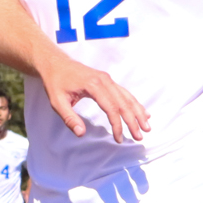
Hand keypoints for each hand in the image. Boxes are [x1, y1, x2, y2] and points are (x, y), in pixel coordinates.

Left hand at [32, 51, 149, 142]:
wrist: (55, 63)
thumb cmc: (55, 82)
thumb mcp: (57, 102)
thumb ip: (69, 118)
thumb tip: (81, 134)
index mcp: (93, 85)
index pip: (111, 108)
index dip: (117, 125)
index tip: (118, 138)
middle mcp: (104, 80)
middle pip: (124, 103)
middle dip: (133, 121)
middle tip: (139, 137)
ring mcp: (107, 79)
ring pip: (127, 97)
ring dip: (138, 112)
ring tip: (147, 127)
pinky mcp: (107, 80)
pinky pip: (124, 93)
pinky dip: (134, 104)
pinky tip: (143, 112)